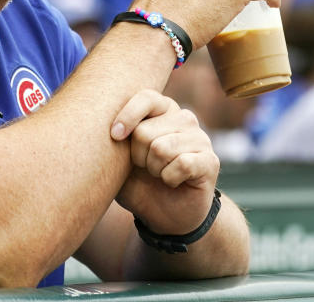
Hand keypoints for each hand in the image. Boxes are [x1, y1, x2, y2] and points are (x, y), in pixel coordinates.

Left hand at [110, 90, 219, 234]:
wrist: (166, 215)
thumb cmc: (140, 182)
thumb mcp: (119, 161)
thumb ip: (111, 142)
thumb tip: (103, 127)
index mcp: (161, 110)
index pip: (146, 98)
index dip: (127, 116)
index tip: (115, 136)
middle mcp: (183, 118)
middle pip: (144, 132)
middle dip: (138, 157)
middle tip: (146, 167)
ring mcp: (200, 137)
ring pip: (161, 148)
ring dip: (154, 170)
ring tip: (160, 174)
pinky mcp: (210, 160)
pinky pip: (182, 164)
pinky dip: (170, 179)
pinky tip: (174, 182)